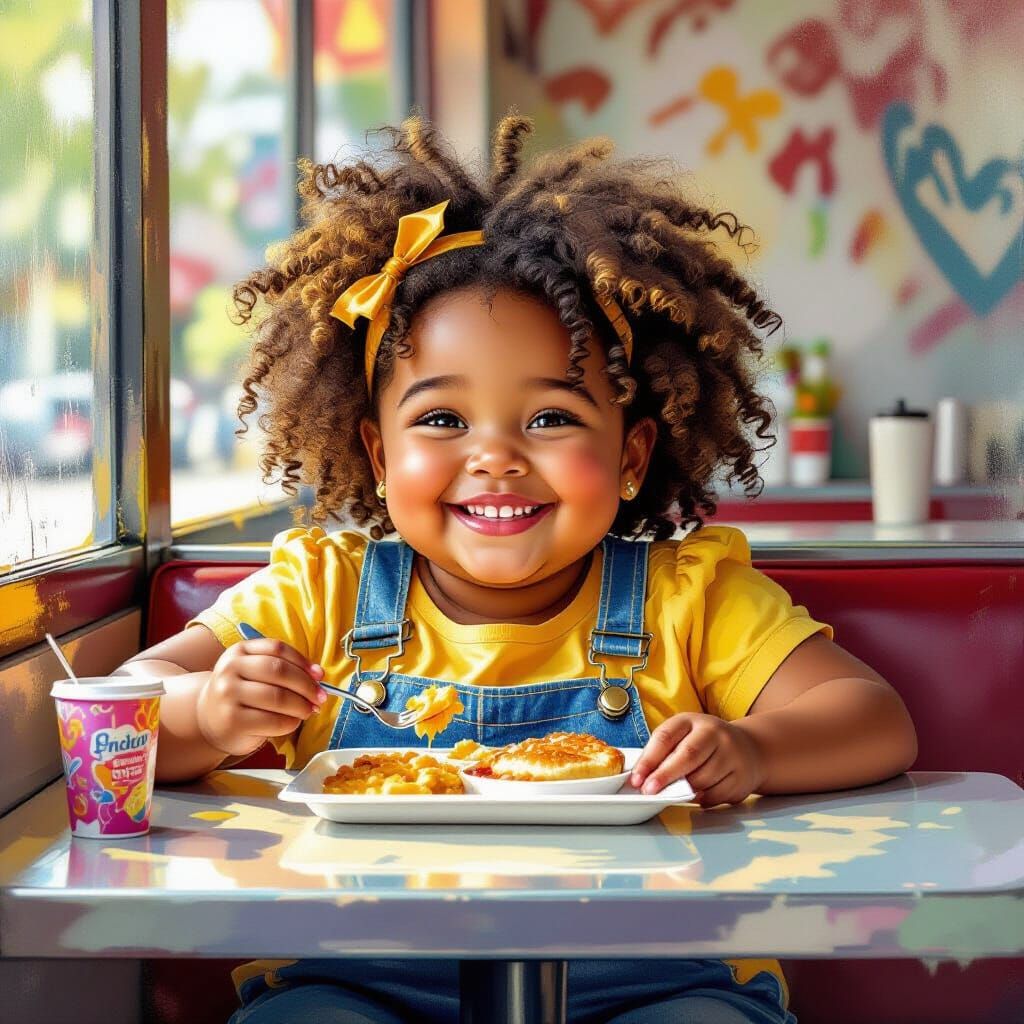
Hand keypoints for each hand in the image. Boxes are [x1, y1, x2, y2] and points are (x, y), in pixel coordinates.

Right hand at [197, 637, 325, 755]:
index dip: (303, 661)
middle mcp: (230, 669)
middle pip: (279, 671)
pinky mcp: (232, 720)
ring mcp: (228, 694)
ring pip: (278, 697)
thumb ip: (285, 668)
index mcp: (239, 651)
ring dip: (301, 706)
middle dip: (307, 685)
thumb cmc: (242, 694)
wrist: (208, 718)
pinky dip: (291, 722)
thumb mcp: (255, 672)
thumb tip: (319, 674)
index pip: (278, 649)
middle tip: (320, 697)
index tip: (319, 675)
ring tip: (309, 710)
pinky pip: (273, 720)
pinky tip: (293, 722)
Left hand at [630, 713, 764, 806]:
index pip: (666, 737)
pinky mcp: (742, 776)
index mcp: (691, 721)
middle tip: (649, 791)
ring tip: (674, 793)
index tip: (636, 778)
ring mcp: (731, 754)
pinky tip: (698, 795)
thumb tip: (640, 777)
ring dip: (684, 790)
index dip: (649, 760)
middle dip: (665, 776)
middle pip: (687, 756)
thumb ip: (662, 752)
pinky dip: (702, 799)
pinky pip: (716, 795)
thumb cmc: (704, 744)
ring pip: (702, 779)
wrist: (749, 748)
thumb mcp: (682, 736)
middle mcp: (714, 733)